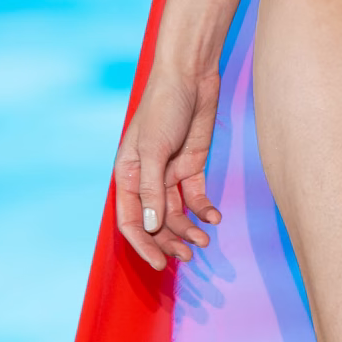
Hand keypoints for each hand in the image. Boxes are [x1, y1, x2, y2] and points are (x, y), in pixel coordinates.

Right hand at [115, 62, 222, 269]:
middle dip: (170, 242)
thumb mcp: (154, 149)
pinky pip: (196, 198)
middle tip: (189, 256)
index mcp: (127, 176)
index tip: (159, 264)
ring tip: (204, 241)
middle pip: (156, 222)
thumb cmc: (163, 107)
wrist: (190, 77)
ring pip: (177, 214)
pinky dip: (204, 211)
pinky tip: (214, 218)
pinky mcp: (191, 168)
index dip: (144, 245)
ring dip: (189, 230)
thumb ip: (152, 188)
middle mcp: (146, 180)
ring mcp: (169, 175)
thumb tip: (151, 225)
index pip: (130, 220)